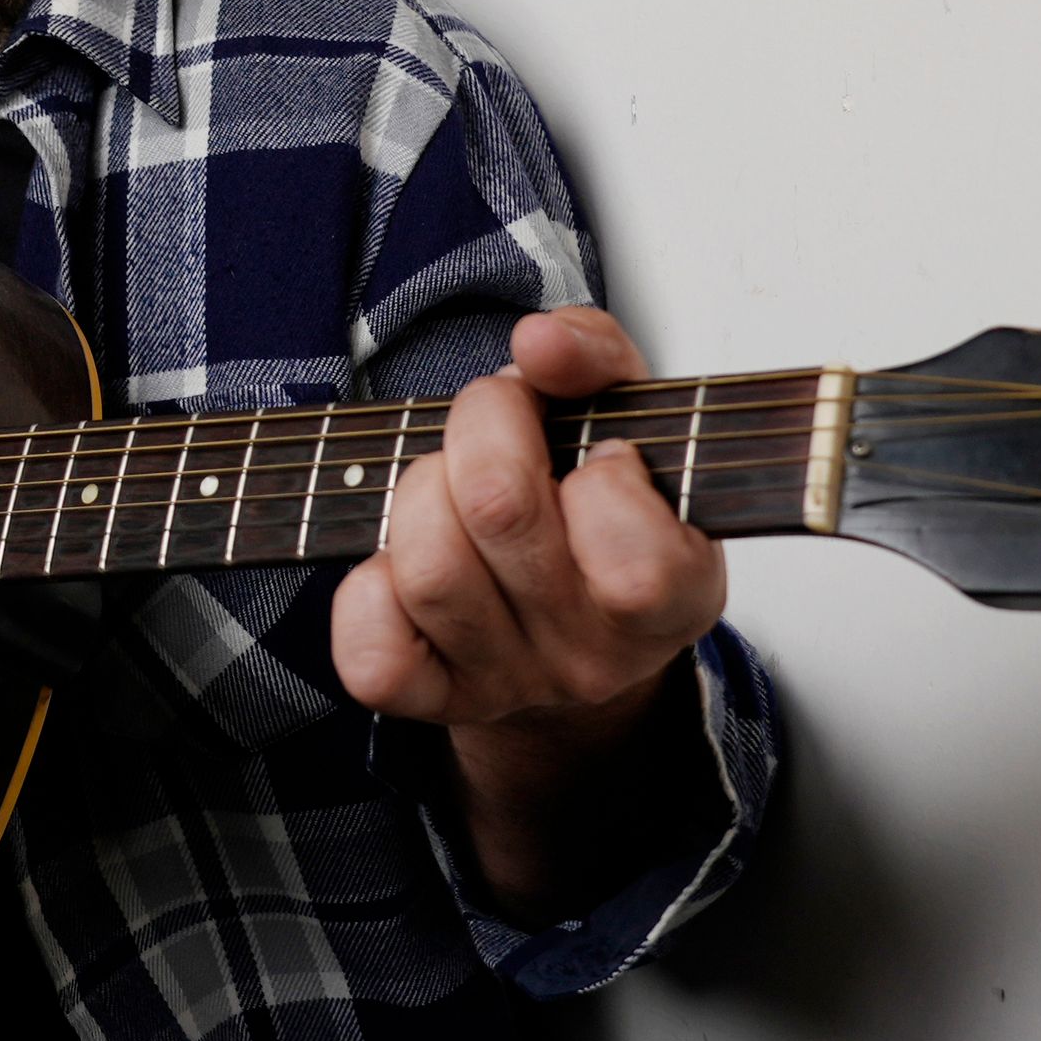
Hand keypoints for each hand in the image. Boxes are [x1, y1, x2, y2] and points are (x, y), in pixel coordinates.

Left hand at [330, 308, 729, 914]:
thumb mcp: (630, 417)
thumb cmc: (601, 505)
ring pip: (428, 569)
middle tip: (494, 420)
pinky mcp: (431, 699)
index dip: (602, 470)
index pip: (632, 552)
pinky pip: (372, 651)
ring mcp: (510, 683)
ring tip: (448, 484)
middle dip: (481, 427)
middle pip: (499, 513)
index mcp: (674, 595)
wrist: (577, 625)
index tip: (601, 451)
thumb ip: (596, 356)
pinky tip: (401, 561)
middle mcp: (595, 656)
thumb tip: (540, 342)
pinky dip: (366, 587)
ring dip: (419, 493)